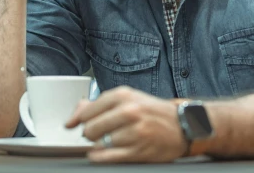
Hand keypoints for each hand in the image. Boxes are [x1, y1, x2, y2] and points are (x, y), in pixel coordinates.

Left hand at [65, 86, 187, 162]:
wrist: (182, 125)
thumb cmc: (152, 111)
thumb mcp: (127, 99)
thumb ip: (97, 105)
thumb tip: (72, 118)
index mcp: (124, 96)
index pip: (88, 110)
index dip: (80, 119)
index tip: (79, 123)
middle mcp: (129, 112)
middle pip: (90, 129)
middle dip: (90, 133)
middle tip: (98, 132)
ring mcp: (134, 132)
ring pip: (100, 144)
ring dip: (100, 145)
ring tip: (109, 140)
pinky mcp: (139, 151)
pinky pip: (109, 157)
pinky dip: (100, 156)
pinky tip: (102, 152)